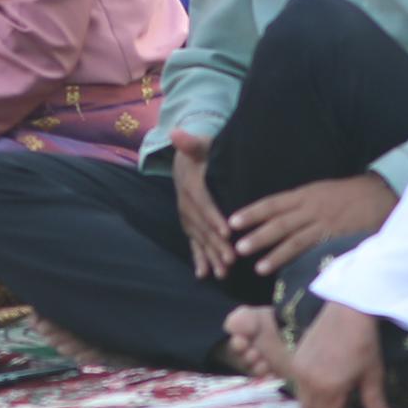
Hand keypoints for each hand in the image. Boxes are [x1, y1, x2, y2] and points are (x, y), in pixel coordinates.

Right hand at [170, 134, 232, 279]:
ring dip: (210, 257)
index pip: (203, 204)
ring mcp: (187, 217)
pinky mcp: (189, 225)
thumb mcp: (200, 145)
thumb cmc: (201, 153)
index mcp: (190, 186)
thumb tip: (176, 133)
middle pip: (202, 227)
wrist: (186, 162)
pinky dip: (198, 259)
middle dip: (216, 245)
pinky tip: (203, 274)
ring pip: (199, 239)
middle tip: (232, 260)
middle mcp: (186, 205)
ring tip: (223, 274)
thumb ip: (191, 142)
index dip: (213, 218)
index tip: (227, 233)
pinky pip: (193, 243)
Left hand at [227, 172, 397, 278]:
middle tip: (236, 247)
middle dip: (257, 235)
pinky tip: (286, 270)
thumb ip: (302, 203)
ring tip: (256, 266)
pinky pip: (315, 250)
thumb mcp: (322, 191)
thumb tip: (279, 216)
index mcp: (306, 193)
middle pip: (279, 222)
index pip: (273, 203)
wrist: (382, 193)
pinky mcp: (337, 237)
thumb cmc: (350, 193)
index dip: (252, 213)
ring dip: (273, 253)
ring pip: (294, 239)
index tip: (232, 221)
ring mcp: (324, 223)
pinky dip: (299, 260)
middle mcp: (311, 207)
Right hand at [284, 301, 391, 407]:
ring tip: (333, 392)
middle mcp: (309, 382)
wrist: (348, 310)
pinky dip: (309, 388)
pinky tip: (324, 377)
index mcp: (329, 388)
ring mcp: (299, 370)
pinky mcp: (296, 358)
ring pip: (302, 400)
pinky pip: (298, 384)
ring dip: (316, 403)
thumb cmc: (364, 342)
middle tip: (342, 406)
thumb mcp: (372, 374)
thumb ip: (375, 403)